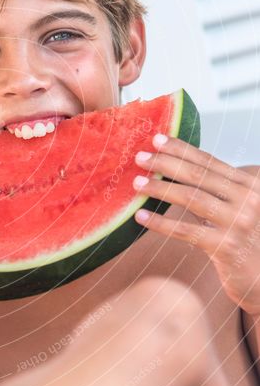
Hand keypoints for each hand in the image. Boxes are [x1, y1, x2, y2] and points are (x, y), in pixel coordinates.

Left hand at [132, 134, 259, 313]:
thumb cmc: (247, 240)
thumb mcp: (239, 208)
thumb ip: (218, 190)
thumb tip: (177, 168)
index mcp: (250, 185)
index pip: (209, 161)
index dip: (181, 149)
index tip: (157, 139)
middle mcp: (247, 199)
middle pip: (198, 175)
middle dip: (166, 163)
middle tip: (140, 157)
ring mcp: (238, 222)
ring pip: (190, 198)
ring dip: (160, 188)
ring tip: (137, 183)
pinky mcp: (226, 246)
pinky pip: (186, 230)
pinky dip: (160, 223)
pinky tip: (141, 216)